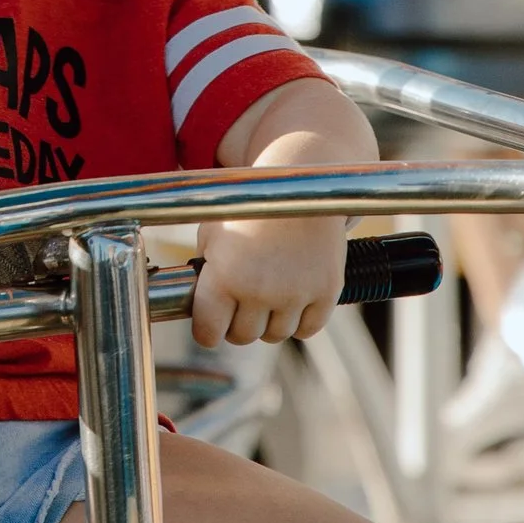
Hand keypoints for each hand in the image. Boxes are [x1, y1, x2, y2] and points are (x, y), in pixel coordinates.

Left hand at [191, 213, 347, 345]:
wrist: (299, 186)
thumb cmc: (249, 209)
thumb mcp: (212, 234)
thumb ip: (204, 273)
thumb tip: (198, 308)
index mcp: (224, 277)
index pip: (208, 333)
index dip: (207, 331)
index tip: (211, 326)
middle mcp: (258, 290)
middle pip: (243, 337)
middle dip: (238, 324)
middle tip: (241, 304)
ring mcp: (295, 293)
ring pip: (275, 335)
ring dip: (269, 322)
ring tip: (268, 296)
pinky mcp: (325, 292)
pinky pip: (306, 330)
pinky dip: (299, 322)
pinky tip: (292, 301)